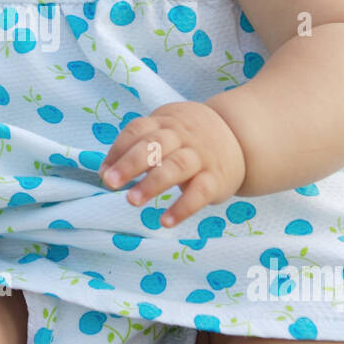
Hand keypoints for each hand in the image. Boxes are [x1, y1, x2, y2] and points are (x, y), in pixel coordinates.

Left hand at [98, 100, 246, 227]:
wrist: (240, 137)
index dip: (118, 150)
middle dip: (130, 163)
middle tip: (110, 182)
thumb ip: (138, 146)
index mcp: (166, 123)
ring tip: (132, 201)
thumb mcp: (166, 130)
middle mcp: (183, 137)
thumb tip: (105, 170)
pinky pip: (200, 192)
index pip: (138, 130)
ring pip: (177, 166)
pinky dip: (183, 207)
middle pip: (155, 145)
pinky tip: (165, 221)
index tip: (103, 171)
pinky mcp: (216, 179)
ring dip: (153, 184)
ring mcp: (201, 157)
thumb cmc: (189, 138)